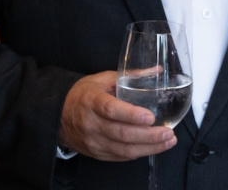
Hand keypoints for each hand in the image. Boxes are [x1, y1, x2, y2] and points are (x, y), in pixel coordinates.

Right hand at [58, 71, 176, 160]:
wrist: (58, 115)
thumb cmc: (84, 94)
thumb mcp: (104, 79)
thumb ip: (131, 76)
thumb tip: (158, 70)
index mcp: (92, 101)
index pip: (111, 110)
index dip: (131, 115)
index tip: (150, 117)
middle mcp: (91, 124)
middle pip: (121, 134)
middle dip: (148, 135)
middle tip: (169, 132)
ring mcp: (93, 141)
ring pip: (123, 149)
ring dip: (148, 148)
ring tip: (168, 141)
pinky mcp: (96, 153)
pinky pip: (119, 156)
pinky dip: (138, 153)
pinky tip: (153, 148)